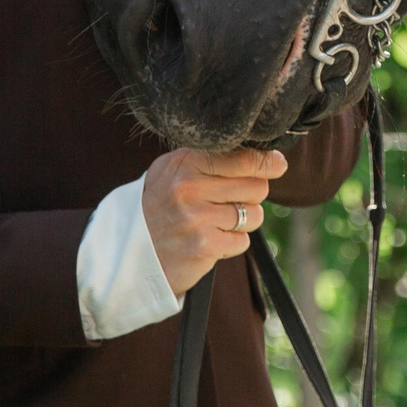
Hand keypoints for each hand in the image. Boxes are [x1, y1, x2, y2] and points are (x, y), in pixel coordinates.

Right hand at [142, 145, 287, 296]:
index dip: (267, 161)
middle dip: (252, 195)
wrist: (128, 252)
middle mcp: (189, 187)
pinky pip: (242, 241)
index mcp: (185, 162)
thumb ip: (210, 157)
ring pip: (253, 215)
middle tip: (230, 200)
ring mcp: (196, 218)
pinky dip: (231, 243)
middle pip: (256, 186)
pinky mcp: (203, 246)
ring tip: (216, 222)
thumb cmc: (159, 207)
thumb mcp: (172, 171)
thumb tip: (264, 153)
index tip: (277, 164)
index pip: (243, 156)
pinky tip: (209, 240)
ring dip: (242, 221)